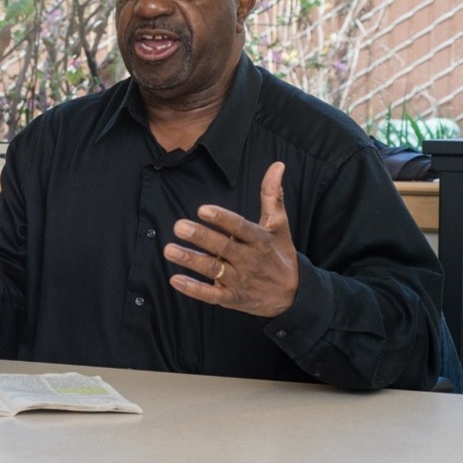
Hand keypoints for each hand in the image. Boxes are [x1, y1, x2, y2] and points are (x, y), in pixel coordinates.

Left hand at [163, 161, 299, 317]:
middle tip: (179, 226)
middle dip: (201, 237)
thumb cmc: (279, 253)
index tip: (203, 209)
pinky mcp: (233, 298)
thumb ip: (271, 195)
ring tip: (169, 250)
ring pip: (213, 270)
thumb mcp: (279, 225)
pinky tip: (175, 280)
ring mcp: (241, 280)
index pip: (240, 227)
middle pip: (223, 247)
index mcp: (260, 240)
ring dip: (191, 260)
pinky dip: (194, 289)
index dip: (223, 219)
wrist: (294, 295)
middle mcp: (250, 260)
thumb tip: (277, 164)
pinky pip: (212, 295)